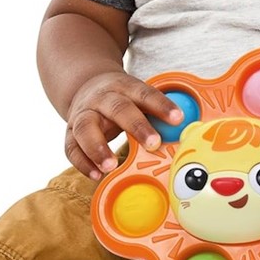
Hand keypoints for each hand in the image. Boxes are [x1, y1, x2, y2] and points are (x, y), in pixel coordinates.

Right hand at [65, 70, 183, 179]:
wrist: (85, 85)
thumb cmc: (121, 98)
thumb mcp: (136, 96)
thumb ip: (157, 111)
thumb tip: (189, 130)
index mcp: (123, 86)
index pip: (143, 93)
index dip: (161, 105)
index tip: (178, 119)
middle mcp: (102, 98)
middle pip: (117, 108)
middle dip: (135, 126)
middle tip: (153, 144)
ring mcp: (83, 114)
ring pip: (86, 128)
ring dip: (98, 148)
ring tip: (110, 166)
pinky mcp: (70, 132)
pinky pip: (71, 147)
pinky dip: (82, 162)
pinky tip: (96, 175)